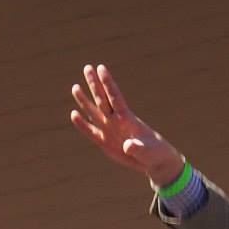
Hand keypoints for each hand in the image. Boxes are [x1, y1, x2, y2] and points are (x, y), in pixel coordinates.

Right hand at [68, 63, 185, 185]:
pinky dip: (82, 124)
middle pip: (102, 99)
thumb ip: (138, 147)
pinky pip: (90, 131)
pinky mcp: (104, 142)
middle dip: (95, 84)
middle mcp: (116, 121)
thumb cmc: (154, 153)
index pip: (115, 97)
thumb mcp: (148, 152)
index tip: (101, 67)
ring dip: (84, 100)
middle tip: (87, 67)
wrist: (153, 161)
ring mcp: (109, 130)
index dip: (108, 83)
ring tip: (75, 87)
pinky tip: (74, 114)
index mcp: (128, 119)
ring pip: (94, 112)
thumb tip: (128, 146)